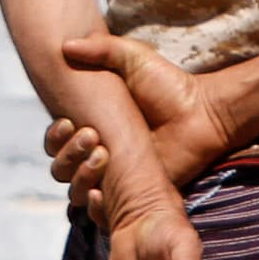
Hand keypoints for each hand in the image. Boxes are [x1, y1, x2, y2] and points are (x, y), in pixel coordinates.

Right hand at [48, 36, 234, 220]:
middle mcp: (98, 154)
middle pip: (60, 166)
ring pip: (75, 190)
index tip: (66, 122)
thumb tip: (65, 46)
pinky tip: (99, 193)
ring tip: (102, 157)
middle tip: (91, 135)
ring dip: (78, 177)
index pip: (57, 140)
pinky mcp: (133, 196)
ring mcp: (114, 178)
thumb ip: (101, 50)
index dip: (55, 136)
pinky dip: (93, 208)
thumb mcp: (134, 59)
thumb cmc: (170, 86)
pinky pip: (101, 213)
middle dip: (66, 154)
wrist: (203, 115)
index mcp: (93, 125)